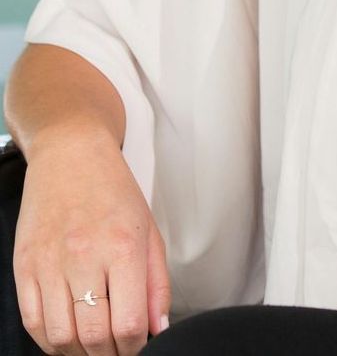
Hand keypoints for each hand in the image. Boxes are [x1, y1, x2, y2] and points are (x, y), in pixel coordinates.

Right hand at [13, 128, 170, 355]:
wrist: (70, 156)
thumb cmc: (113, 191)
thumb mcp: (149, 231)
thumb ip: (156, 283)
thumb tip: (158, 328)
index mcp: (123, 247)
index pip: (128, 322)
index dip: (134, 347)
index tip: (137, 345)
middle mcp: (84, 257)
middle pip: (93, 336)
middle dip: (109, 354)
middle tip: (116, 350)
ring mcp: (49, 264)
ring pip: (60, 337)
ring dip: (79, 353)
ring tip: (93, 346)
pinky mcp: (24, 267)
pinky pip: (33, 323)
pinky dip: (50, 341)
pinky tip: (67, 336)